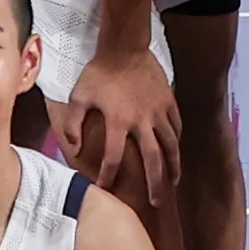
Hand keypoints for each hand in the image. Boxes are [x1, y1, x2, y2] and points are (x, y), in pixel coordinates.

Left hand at [64, 48, 181, 203]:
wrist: (125, 47)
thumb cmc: (99, 72)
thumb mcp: (78, 95)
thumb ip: (73, 123)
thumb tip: (72, 148)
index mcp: (118, 121)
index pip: (113, 157)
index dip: (108, 175)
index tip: (106, 187)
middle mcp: (142, 120)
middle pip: (153, 160)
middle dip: (155, 184)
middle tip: (156, 203)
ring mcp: (158, 111)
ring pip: (171, 146)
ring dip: (173, 167)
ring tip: (173, 183)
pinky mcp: (169, 102)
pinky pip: (176, 127)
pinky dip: (177, 142)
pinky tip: (175, 152)